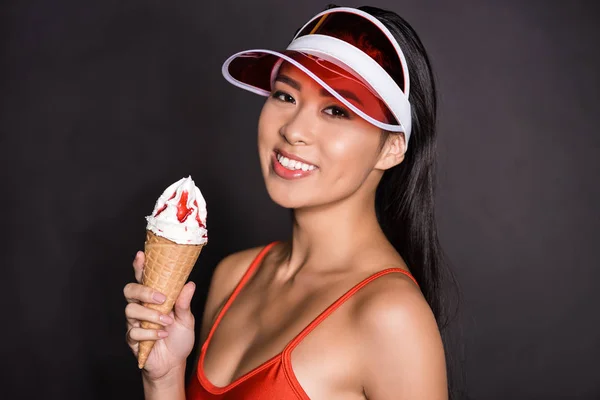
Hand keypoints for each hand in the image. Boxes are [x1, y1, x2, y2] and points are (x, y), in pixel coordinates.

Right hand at [124, 251, 195, 380]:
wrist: (173, 363)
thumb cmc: (178, 337)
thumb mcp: (186, 319)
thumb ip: (184, 303)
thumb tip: (190, 284)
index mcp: (153, 298)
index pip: (143, 278)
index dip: (139, 266)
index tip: (141, 255)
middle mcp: (141, 307)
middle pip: (129, 290)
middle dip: (143, 291)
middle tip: (161, 298)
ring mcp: (134, 323)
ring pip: (131, 310)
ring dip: (151, 315)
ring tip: (168, 322)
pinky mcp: (132, 338)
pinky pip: (134, 332)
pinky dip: (151, 333)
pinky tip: (162, 335)